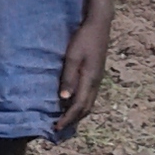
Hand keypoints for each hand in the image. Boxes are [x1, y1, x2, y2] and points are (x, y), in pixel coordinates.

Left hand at [57, 14, 109, 134]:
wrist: (99, 25)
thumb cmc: (83, 39)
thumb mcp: (73, 57)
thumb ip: (69, 78)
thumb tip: (64, 99)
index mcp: (90, 79)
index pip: (78, 106)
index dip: (67, 119)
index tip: (56, 128)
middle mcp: (95, 83)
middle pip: (85, 108)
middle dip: (72, 120)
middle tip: (58, 128)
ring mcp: (97, 79)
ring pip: (89, 103)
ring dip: (77, 114)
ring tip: (64, 119)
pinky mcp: (96, 74)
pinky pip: (89, 96)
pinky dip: (81, 104)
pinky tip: (71, 103)